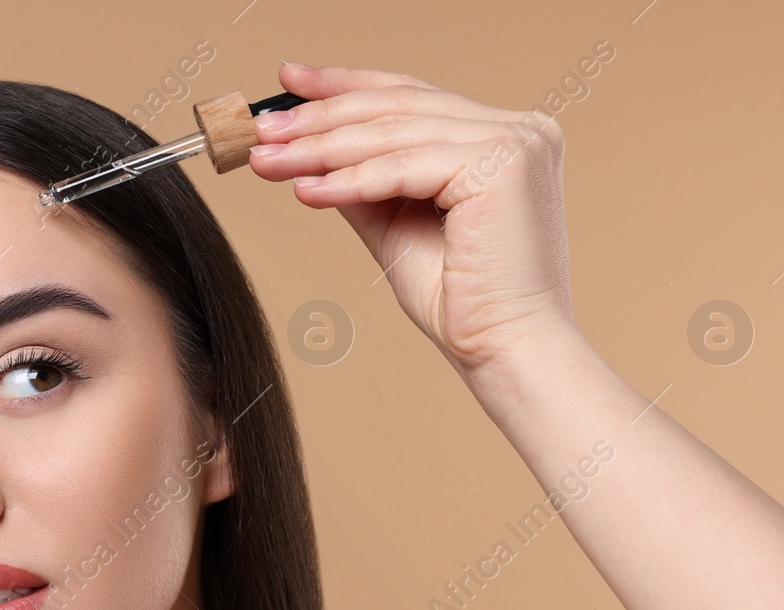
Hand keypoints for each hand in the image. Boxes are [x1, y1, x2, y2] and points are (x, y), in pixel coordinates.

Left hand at [247, 63, 579, 378]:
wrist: (504, 351)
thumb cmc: (460, 302)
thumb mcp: (397, 226)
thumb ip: (364, 183)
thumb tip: (309, 152)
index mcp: (504, 136)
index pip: (412, 94)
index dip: (344, 85)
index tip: (288, 84)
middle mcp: (521, 129)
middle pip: (399, 107)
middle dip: (321, 117)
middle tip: (262, 128)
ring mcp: (518, 142)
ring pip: (395, 134)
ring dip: (322, 148)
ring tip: (269, 161)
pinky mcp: (504, 166)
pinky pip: (405, 167)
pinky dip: (349, 180)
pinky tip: (306, 190)